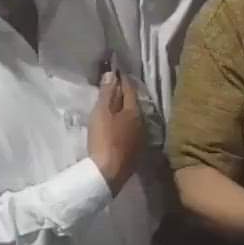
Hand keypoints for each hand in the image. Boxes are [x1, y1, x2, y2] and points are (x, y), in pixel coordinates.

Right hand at [87, 70, 144, 194]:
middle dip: (125, 95)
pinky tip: (119, 127)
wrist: (108, 173)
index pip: (130, 89)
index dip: (122, 79)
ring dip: (125, 111)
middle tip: (115, 87)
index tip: (116, 71)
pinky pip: (132, 131)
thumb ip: (107, 93)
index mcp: (134, 111)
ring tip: (115, 107)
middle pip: (133, 104)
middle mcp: (143, 123)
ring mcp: (141, 139)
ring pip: (134, 118)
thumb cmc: (104, 139)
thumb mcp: (101, 113)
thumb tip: (112, 74)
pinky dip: (125, 125)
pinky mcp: (136, 152)